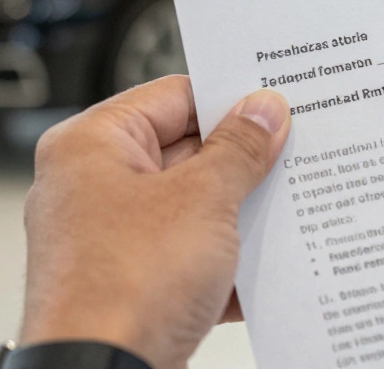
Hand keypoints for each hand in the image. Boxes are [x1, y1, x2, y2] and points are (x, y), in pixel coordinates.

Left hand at [19, 77, 290, 368]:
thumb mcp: (203, 200)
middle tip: (292, 156)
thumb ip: (240, 149)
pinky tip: (267, 265)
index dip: (230, 100)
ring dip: (238, 213)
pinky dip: (224, 261)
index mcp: (91, 145)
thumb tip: (264, 112)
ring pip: (189, 208)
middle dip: (241, 161)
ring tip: (288, 208)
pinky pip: (186, 257)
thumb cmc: (125, 287)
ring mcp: (107, 239)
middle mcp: (90, 186)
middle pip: (184, 151)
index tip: (277, 106)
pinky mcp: (128, 286)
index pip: (173, 96)